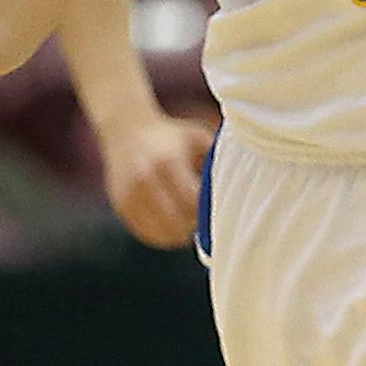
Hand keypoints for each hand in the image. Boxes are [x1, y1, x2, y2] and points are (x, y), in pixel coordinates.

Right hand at [100, 112, 212, 248]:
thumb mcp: (198, 139)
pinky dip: (164, 235)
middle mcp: (145, 180)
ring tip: (189, 220)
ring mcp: (130, 196)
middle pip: (179, 224)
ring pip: (164, 235)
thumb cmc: (174, 137)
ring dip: (181, 234)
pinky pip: (149, 235)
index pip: (193, 205)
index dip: (208, 213)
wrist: (127, 129)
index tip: (216, 208)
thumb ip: (218, 161)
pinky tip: (173, 221)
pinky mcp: (122, 207)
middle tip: (204, 218)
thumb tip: (244, 189)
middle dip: (196, 226)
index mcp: (168, 163)